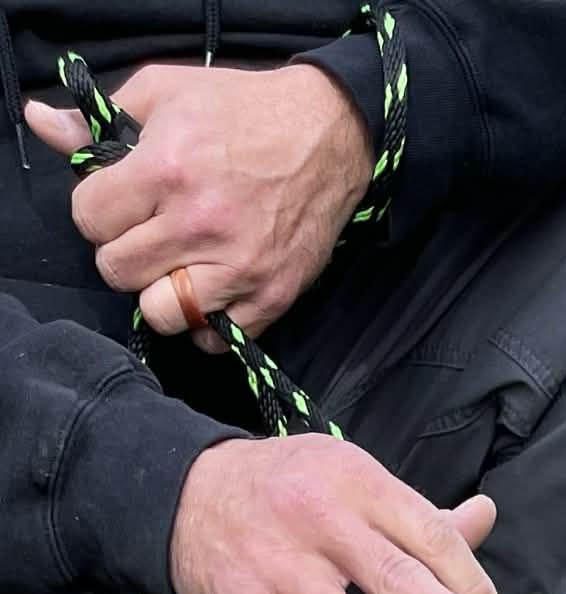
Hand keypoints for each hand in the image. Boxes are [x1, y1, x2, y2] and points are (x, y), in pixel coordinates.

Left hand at [25, 62, 371, 345]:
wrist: (330, 135)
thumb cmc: (242, 109)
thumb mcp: (164, 93)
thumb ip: (99, 119)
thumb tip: (44, 123)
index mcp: (165, 170)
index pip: (90, 221)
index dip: (97, 212)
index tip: (120, 203)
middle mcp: (200, 225)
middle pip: (119, 272)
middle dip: (125, 254)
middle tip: (150, 235)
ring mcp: (239, 268)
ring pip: (163, 315)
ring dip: (161, 296)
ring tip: (177, 270)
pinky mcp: (272, 296)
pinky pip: (216, 338)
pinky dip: (207, 323)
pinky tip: (212, 292)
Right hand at [169, 437, 510, 593]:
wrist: (180, 489)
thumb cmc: (290, 490)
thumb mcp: (352, 480)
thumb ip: (418, 515)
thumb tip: (485, 516)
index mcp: (357, 483)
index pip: (430, 536)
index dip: (471, 584)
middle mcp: (319, 521)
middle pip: (396, 578)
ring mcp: (279, 567)